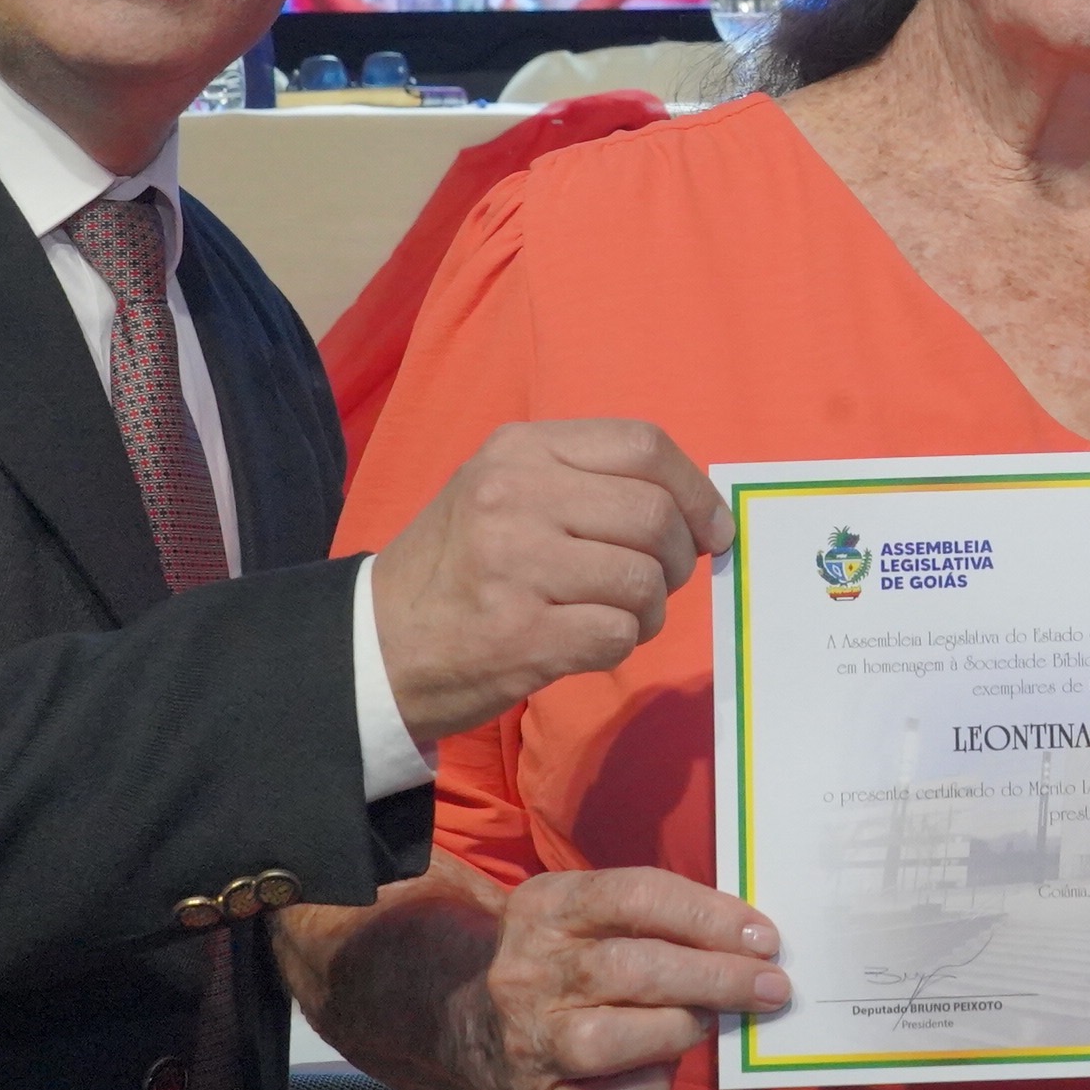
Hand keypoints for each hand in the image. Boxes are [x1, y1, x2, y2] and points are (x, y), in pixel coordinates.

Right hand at [272, 850, 784, 1089]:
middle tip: (771, 987)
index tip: (765, 937)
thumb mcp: (584, 908)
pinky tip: (660, 1069)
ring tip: (708, 1023)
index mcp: (546, 907)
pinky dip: (647, 1089)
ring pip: (613, 1039)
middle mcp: (529, 973)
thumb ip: (653, 914)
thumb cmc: (560, 956)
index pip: (635, 896)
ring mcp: (525, 1042)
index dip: (708, 915)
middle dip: (716, 979)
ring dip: (680, 1030)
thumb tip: (750, 940)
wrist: (462, 1017)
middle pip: (633, 969)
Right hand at [366, 419, 729, 745]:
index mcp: (521, 449)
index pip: (644, 446)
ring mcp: (515, 563)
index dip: (695, 490)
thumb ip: (588, 481)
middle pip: (654, 514)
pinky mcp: (520, 633)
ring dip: (649, 609)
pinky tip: (584, 642)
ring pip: (644, 578)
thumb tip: (695, 507)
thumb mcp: (506, 490)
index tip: (712, 528)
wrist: (377, 643)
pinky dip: (620, 643)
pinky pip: (618, 633)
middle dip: (678, 558)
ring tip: (615, 615)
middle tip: (659, 582)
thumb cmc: (459, 564)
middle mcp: (516, 495)